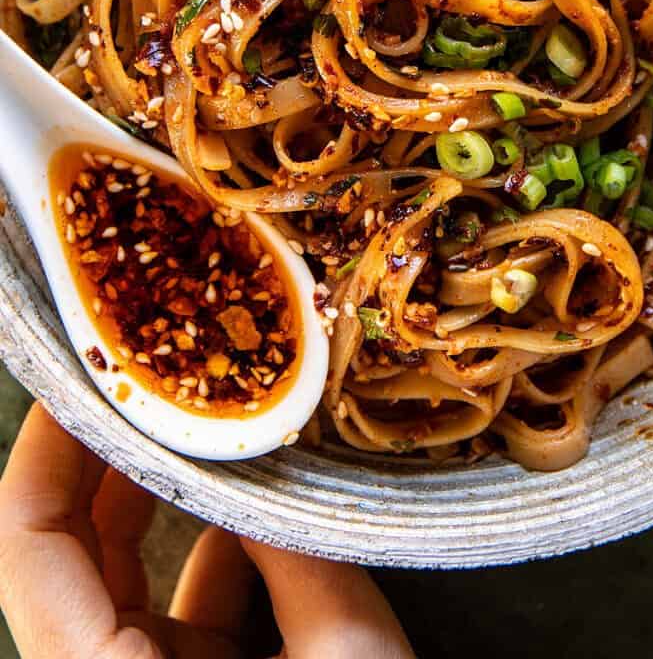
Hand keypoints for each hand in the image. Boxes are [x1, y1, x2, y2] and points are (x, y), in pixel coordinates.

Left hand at [0, 404, 413, 657]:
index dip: (49, 445)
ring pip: (133, 577)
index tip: (95, 367)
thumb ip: (301, 557)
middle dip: (117, 451)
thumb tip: (278, 448)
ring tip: (232, 417)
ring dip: (179, 496)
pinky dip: (228, 550)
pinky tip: (272, 501)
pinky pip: (188, 611)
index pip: (29, 543)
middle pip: (71, 550)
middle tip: (167, 364)